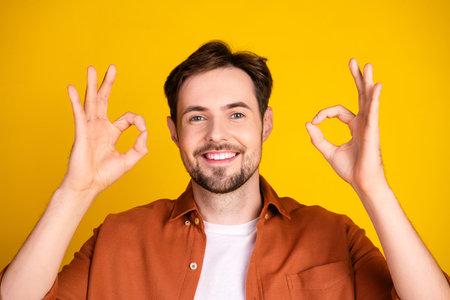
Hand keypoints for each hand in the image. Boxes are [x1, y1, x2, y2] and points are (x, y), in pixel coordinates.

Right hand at [60, 65, 147, 196]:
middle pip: (104, 100)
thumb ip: (140, 147)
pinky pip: (78, 113)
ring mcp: (89, 128)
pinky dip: (75, 100)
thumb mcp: (129, 161)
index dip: (138, 120)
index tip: (142, 129)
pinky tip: (71, 88)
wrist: (88, 187)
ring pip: (91, 102)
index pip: (127, 118)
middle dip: (108, 83)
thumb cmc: (104, 176)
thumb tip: (145, 132)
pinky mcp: (81, 133)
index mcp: (111, 133)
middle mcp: (99, 127)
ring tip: (92, 69)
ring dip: (92, 85)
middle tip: (112, 67)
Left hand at [305, 58, 387, 194]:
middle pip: (360, 95)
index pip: (337, 111)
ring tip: (367, 65)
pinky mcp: (372, 132)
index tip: (314, 122)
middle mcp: (363, 123)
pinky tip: (376, 86)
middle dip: (356, 78)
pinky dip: (374, 99)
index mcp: (354, 126)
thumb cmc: (351, 170)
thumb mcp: (329, 152)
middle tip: (353, 61)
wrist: (363, 185)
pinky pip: (372, 112)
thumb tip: (307, 123)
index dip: (323, 114)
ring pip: (368, 99)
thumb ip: (318, 138)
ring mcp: (369, 126)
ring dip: (366, 82)